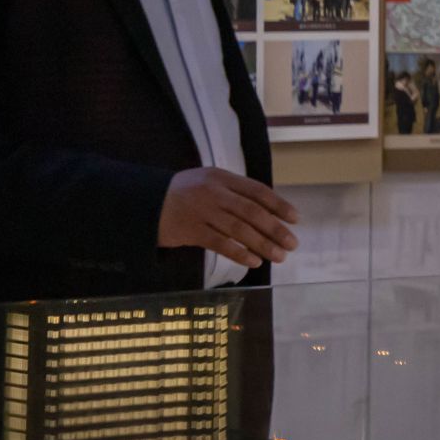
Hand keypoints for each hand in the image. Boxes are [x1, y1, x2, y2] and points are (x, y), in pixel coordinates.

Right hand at [157, 168, 300, 267]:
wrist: (143, 202)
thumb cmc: (184, 194)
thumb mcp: (208, 182)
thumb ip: (234, 192)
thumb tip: (269, 212)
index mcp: (221, 177)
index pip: (257, 191)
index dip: (279, 205)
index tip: (295, 219)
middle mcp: (214, 192)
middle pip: (252, 212)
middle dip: (276, 229)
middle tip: (292, 243)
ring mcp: (202, 211)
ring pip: (239, 230)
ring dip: (263, 244)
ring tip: (279, 256)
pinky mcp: (190, 230)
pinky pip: (220, 243)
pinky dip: (240, 253)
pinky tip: (254, 261)